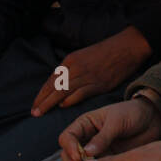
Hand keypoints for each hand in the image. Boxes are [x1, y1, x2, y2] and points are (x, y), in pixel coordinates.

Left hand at [31, 26, 152, 116]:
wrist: (127, 47)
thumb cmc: (106, 52)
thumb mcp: (84, 55)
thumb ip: (72, 69)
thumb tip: (62, 84)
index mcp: (71, 60)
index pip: (51, 79)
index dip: (42, 93)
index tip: (35, 103)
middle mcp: (76, 68)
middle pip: (54, 87)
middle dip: (42, 100)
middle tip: (34, 112)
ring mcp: (88, 76)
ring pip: (63, 91)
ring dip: (50, 103)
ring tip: (41, 112)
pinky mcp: (99, 84)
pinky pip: (80, 94)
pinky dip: (70, 100)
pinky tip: (63, 106)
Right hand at [58, 97, 160, 160]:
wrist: (152, 119)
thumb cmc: (133, 113)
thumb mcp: (117, 121)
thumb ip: (103, 137)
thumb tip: (86, 153)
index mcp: (84, 125)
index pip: (67, 138)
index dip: (69, 148)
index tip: (79, 157)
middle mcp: (86, 140)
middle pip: (70, 156)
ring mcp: (97, 152)